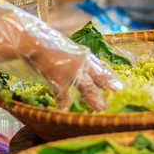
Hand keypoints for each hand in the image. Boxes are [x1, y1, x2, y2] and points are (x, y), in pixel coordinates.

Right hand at [0, 0, 122, 111]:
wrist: (34, 41)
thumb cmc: (48, 43)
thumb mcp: (66, 48)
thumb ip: (74, 58)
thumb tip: (79, 67)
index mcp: (83, 55)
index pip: (101, 68)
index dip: (110, 78)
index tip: (119, 87)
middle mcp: (82, 63)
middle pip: (98, 80)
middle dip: (107, 91)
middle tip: (115, 101)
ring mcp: (72, 72)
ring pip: (88, 89)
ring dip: (94, 100)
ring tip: (101, 109)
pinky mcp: (59, 79)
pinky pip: (64, 96)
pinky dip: (64, 105)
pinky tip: (65, 113)